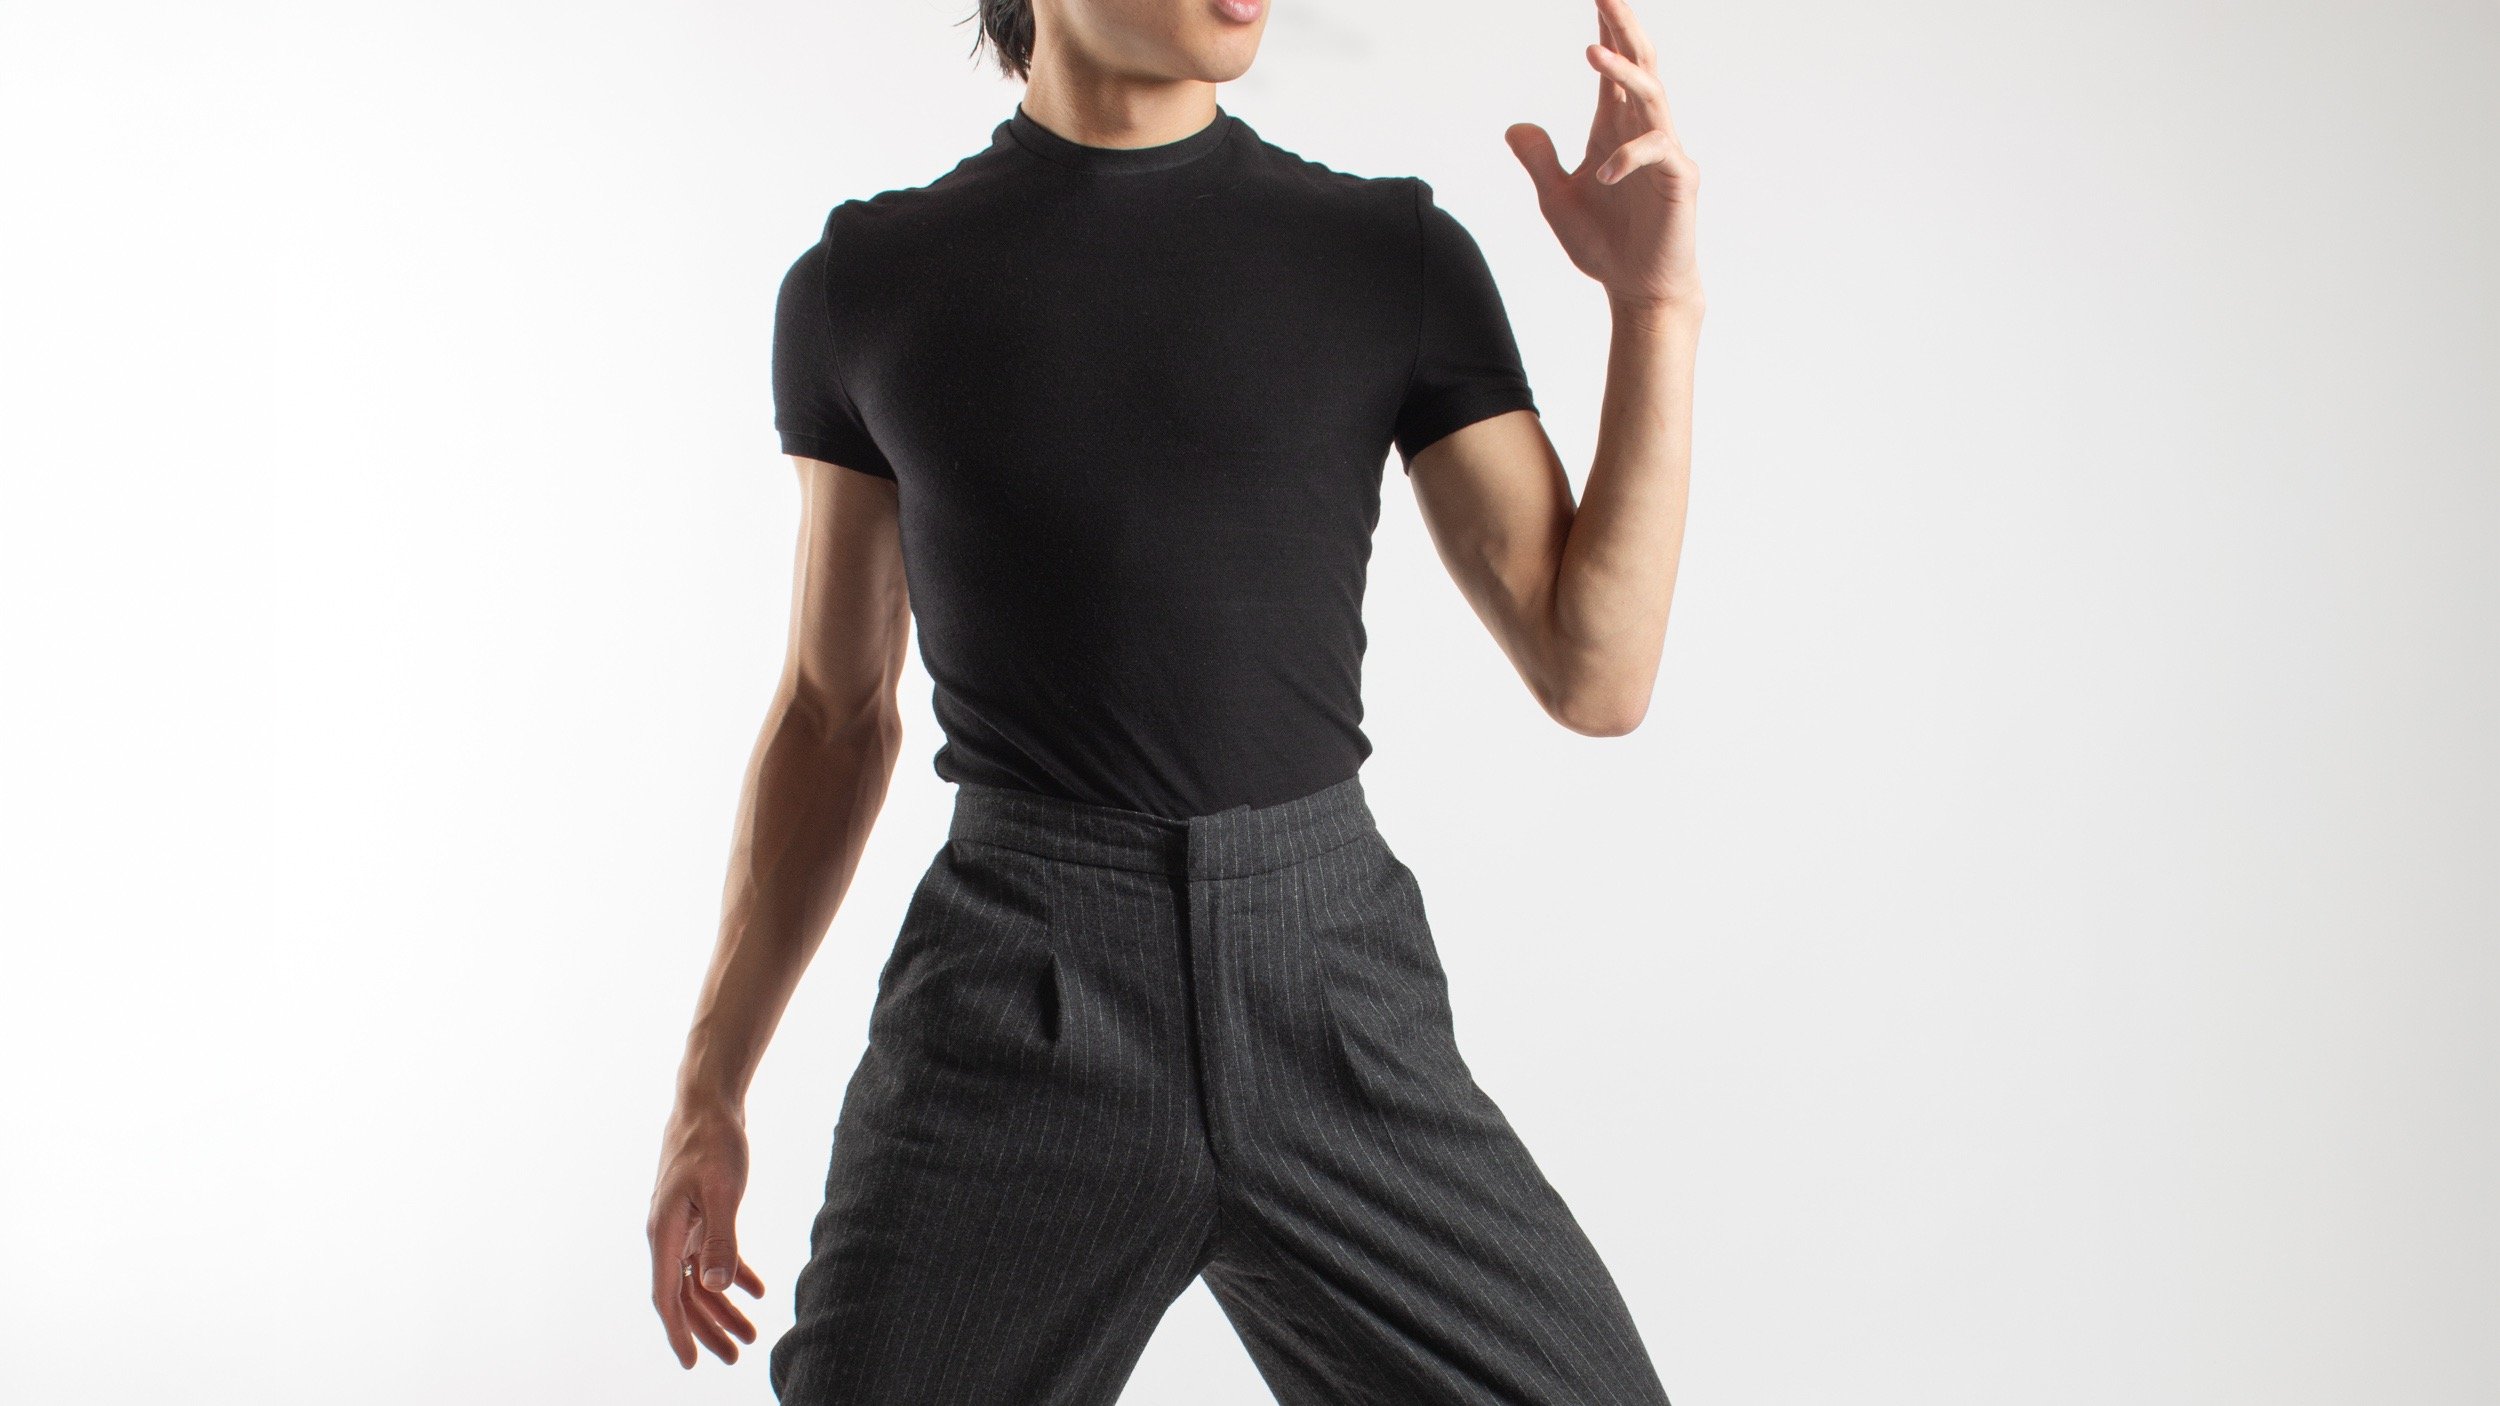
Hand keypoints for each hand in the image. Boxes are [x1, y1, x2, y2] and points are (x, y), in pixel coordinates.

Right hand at [647, 1099, 766, 1368]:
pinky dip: (732, 1275)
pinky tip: (757, 1291)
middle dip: (709, 1329)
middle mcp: (666, 1234)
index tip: (693, 1363)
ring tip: (751, 1333)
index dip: (679, 1332)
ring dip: (723, 1307)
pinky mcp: (696, 1214)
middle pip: (685, 1295)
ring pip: (699, 1279)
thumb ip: (720, 1238)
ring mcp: (681, 1225)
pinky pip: (711, 1256)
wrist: (708, 1103)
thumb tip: (716, 1286)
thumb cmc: (712, 1142)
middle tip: (737, 1357)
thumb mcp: (722, 1190)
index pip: (666, 1295)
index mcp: (664, 1232)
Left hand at [1505, 0, 1701, 315]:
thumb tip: (1515, 126)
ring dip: (1622, 72)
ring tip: (1592, 51)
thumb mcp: (1556, 200)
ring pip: (1651, 96)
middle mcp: (1642, 131)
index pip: (1613, 68)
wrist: (1636, 289)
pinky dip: (1628, 156)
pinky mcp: (1678, 181)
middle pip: (1638, 65)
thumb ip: (1538, 161)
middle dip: (1622, 28)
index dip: (1606, 31)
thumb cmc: (1604, 244)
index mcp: (1614, 129)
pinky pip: (1658, 153)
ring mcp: (1664, 153)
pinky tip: (1602, 172)